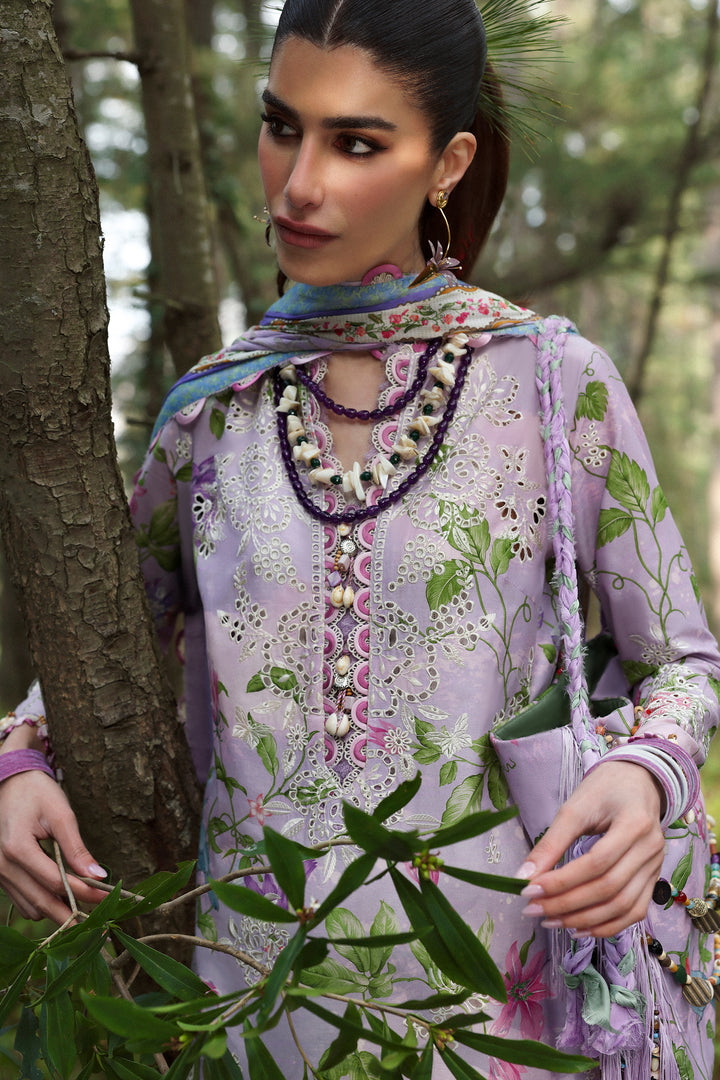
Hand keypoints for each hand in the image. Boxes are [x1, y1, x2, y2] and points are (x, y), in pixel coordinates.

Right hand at [0, 769, 107, 922]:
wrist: (10, 782)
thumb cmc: (36, 793)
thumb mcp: (61, 814)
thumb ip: (77, 848)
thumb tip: (98, 875)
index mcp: (17, 848)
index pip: (55, 882)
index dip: (84, 893)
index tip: (107, 897)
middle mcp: (3, 866)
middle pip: (42, 902)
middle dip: (72, 912)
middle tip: (99, 917)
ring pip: (31, 907)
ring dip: (57, 910)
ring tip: (84, 904)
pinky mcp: (1, 876)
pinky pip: (23, 901)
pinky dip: (43, 903)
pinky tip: (62, 895)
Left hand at [517, 761, 665, 937]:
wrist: (637, 781)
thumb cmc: (604, 789)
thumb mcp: (575, 807)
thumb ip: (551, 842)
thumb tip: (524, 876)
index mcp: (634, 824)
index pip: (596, 863)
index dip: (562, 881)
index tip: (529, 890)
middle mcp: (651, 849)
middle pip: (609, 888)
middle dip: (567, 904)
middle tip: (533, 909)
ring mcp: (656, 866)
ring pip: (623, 906)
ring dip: (584, 920)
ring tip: (550, 921)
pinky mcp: (653, 878)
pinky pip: (633, 911)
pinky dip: (606, 926)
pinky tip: (578, 928)